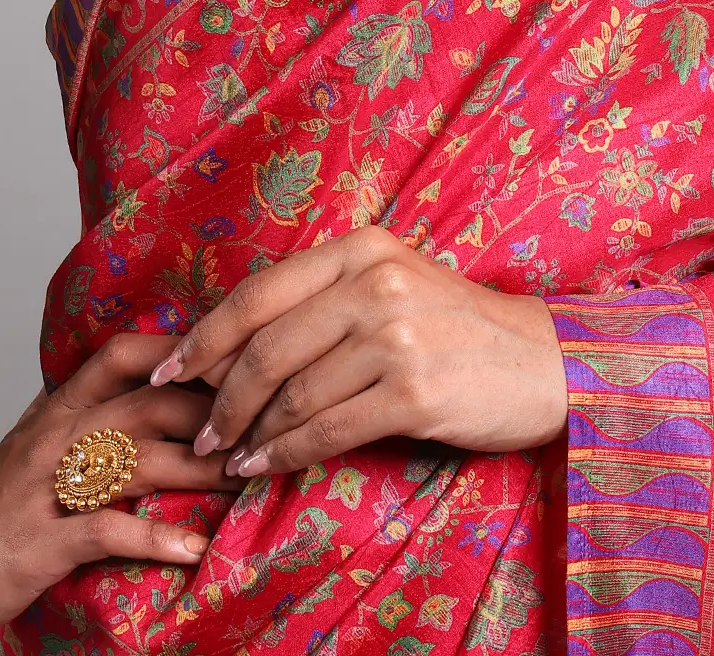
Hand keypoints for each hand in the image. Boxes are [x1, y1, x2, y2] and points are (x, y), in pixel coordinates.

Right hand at [0, 333, 231, 639]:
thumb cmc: (0, 500)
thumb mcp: (41, 439)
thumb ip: (87, 411)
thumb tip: (149, 386)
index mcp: (62, 406)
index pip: (123, 353)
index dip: (178, 351)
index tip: (229, 359)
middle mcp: (60, 435)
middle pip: (148, 404)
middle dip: (210, 413)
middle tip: (258, 427)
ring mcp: (51, 486)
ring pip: (139, 461)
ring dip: (200, 470)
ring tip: (245, 479)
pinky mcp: (45, 539)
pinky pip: (108, 531)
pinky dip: (155, 537)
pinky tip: (194, 548)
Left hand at [148, 229, 566, 478]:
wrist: (543, 360)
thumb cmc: (457, 327)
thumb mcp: (392, 284)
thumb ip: (324, 299)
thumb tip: (233, 344)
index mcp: (362, 247)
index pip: (260, 293)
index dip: (205, 335)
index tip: (170, 368)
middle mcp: (375, 283)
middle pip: (266, 347)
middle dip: (221, 397)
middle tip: (199, 431)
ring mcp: (396, 335)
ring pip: (292, 394)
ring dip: (250, 433)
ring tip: (229, 455)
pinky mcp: (413, 390)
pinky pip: (328, 430)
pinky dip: (286, 454)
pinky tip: (264, 467)